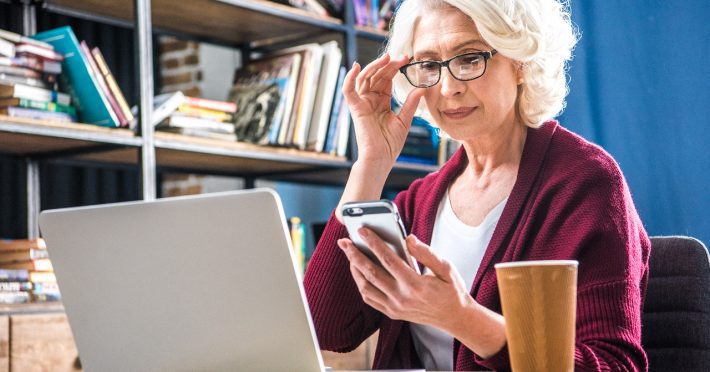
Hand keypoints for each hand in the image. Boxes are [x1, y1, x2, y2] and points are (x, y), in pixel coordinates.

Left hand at [337, 227, 473, 330]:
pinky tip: (359, 272)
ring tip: (350, 255)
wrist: (454, 317)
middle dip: (354, 255)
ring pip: (365, 287)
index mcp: (415, 284)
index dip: (373, 243)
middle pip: (371, 272)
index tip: (362, 230)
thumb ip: (426, 253)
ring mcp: (395, 308)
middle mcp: (402, 297)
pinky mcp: (392, 313)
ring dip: (355, 269)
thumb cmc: (451, 289)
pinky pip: (370, 299)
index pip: (388, 259)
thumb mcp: (446, 268)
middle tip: (344, 241)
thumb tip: (408, 239)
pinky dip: (361, 284)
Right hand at [343, 55, 425, 165]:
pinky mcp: (356, 109)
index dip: (394, 68)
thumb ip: (410, 104)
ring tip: (386, 58)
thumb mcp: (404, 120)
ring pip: (364, 79)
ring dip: (374, 66)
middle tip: (401, 57)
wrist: (381, 158)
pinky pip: (348, 91)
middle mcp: (370, 100)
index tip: (407, 59)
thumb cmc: (390, 144)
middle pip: (376, 76)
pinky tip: (356, 67)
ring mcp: (362, 104)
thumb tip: (421, 88)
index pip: (386, 79)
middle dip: (388, 65)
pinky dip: (349, 78)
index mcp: (381, 102)